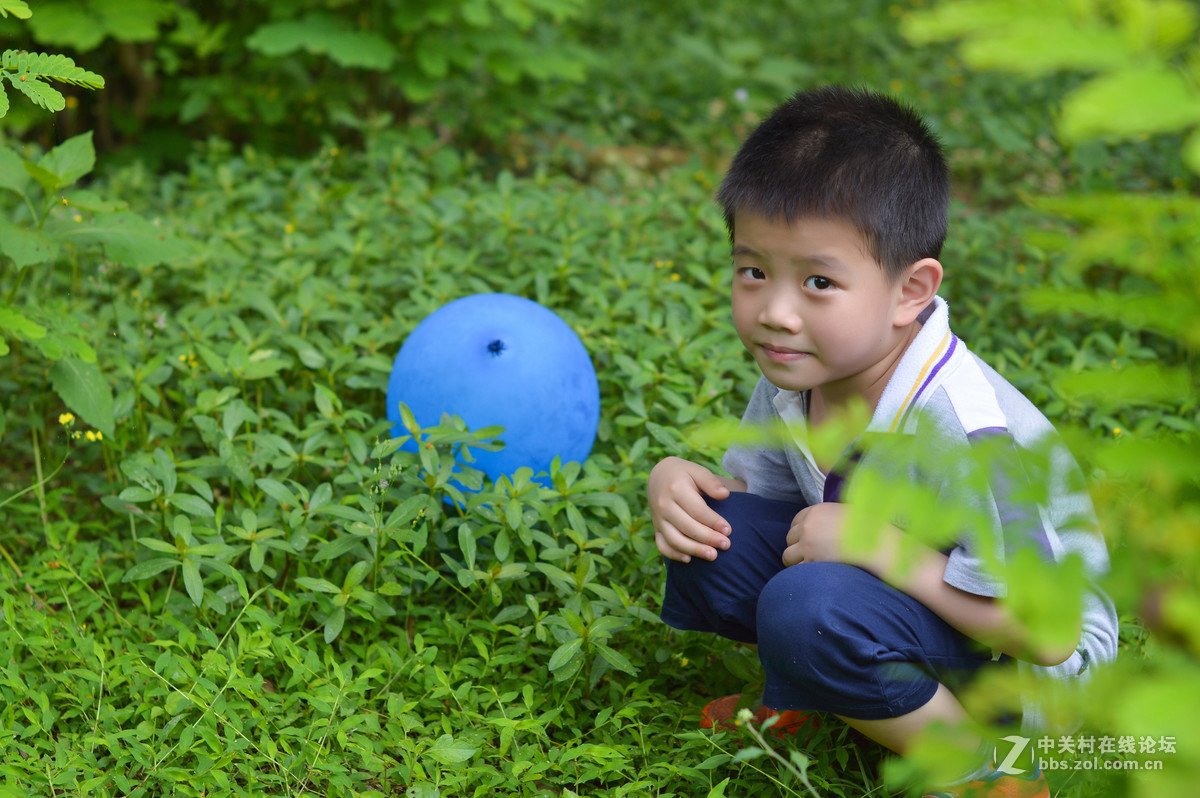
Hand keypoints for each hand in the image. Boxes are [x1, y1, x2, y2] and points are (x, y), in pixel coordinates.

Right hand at [648, 456, 734, 562]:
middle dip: (708, 538)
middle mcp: (664, 505)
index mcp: (675, 489)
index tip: (728, 530)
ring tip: (712, 555)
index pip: (697, 510)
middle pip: (688, 527)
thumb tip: (724, 494)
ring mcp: (658, 518)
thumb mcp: (697, 470)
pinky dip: (673, 554)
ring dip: (694, 550)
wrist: (658, 476)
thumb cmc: (684, 474)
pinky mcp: (655, 528)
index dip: (714, 522)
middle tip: (726, 545)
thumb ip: (711, 482)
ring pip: (675, 539)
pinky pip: (662, 545)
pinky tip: (689, 559)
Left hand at [783, 503, 901, 576]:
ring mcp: (807, 544)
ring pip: (788, 556)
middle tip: (809, 554)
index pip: (795, 522)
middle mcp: (807, 526)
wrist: (876, 543)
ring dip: (796, 561)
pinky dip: (803, 573)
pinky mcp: (811, 561)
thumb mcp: (843, 511)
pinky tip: (813, 573)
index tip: (806, 540)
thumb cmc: (866, 527)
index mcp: (815, 511)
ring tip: (808, 565)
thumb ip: (826, 516)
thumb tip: (821, 524)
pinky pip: (797, 569)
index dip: (799, 532)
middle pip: (789, 539)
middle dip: (797, 547)